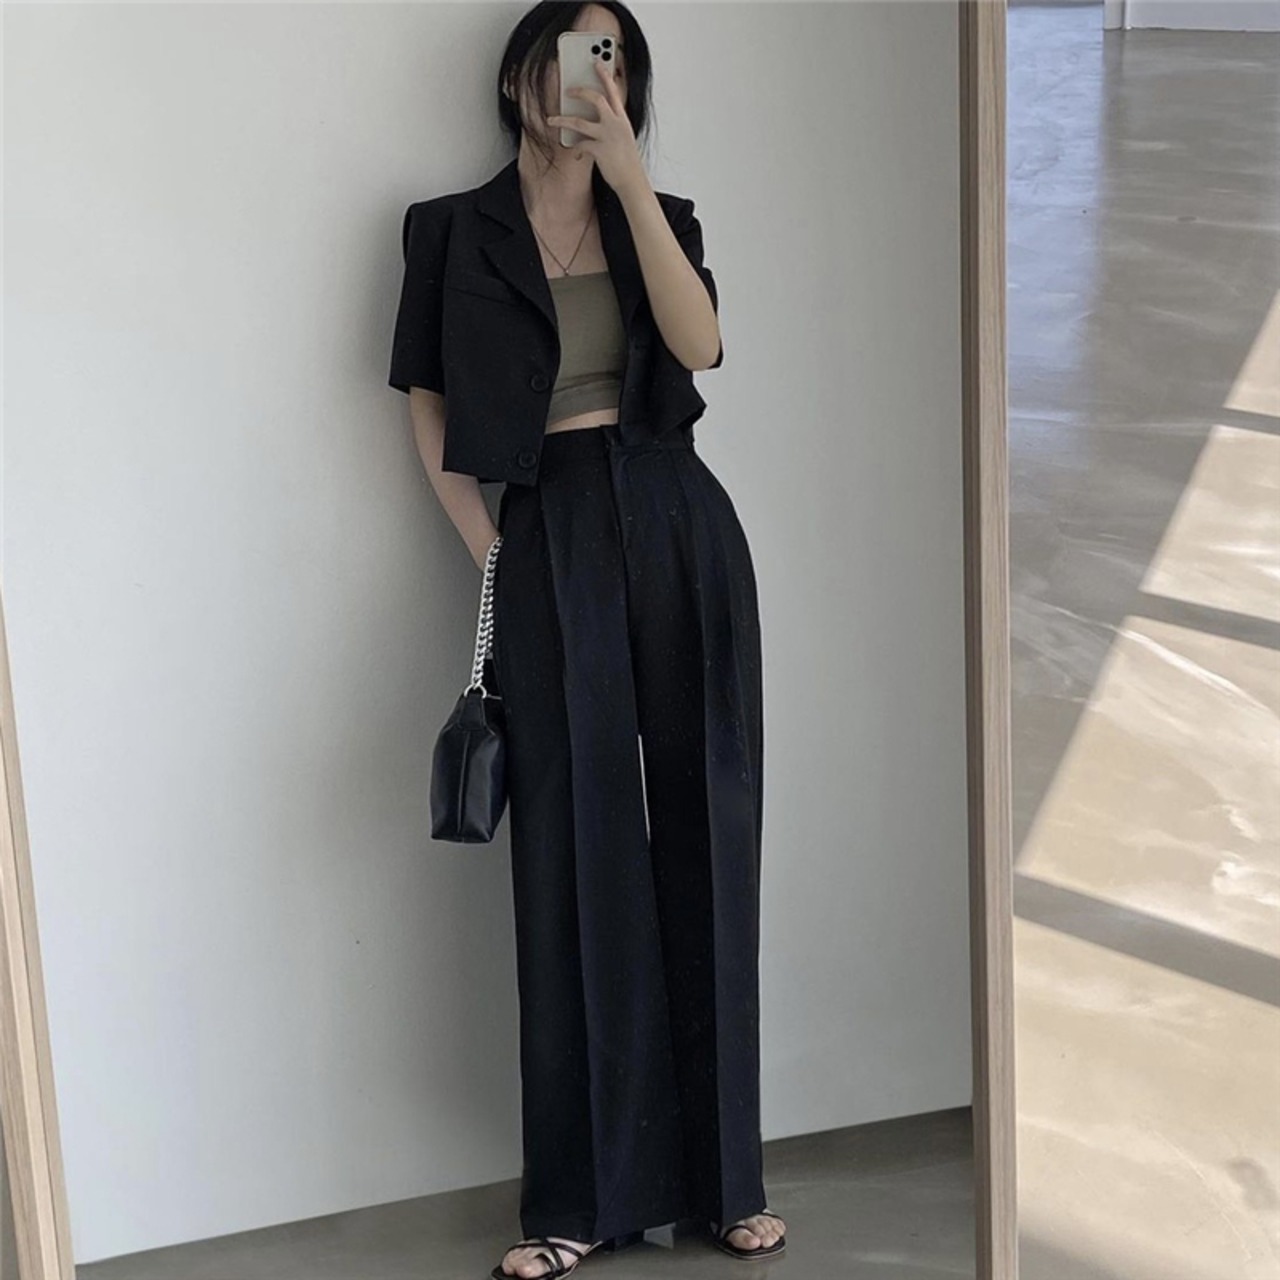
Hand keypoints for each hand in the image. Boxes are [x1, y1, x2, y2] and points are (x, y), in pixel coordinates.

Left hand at [546, 59, 645, 195]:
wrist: (632, 180)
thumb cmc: (627, 160)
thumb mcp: (623, 137)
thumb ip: (613, 125)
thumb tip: (596, 119)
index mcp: (622, 119)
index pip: (613, 91)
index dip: (604, 75)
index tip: (597, 62)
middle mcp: (615, 124)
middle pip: (595, 98)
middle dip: (580, 91)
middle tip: (568, 90)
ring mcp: (607, 136)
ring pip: (579, 121)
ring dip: (562, 119)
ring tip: (551, 120)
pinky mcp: (599, 150)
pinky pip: (580, 145)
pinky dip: (576, 149)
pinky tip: (576, 153)